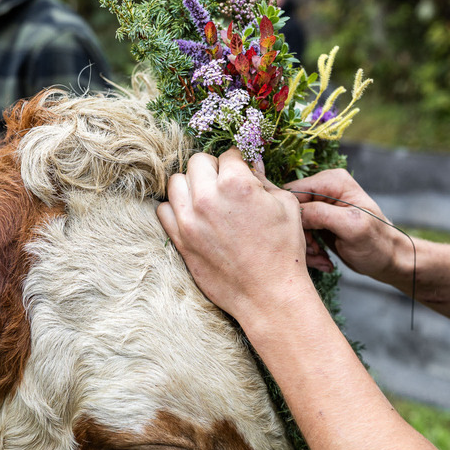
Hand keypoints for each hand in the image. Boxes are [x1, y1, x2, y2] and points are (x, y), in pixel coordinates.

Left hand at [157, 148, 310, 320]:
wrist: (268, 294)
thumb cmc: (283, 250)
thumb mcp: (285, 206)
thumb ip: (263, 180)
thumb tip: (250, 164)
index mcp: (236, 183)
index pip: (228, 154)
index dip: (238, 163)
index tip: (242, 174)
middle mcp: (207, 197)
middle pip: (197, 162)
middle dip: (212, 169)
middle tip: (225, 186)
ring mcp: (189, 220)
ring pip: (176, 182)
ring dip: (191, 186)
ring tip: (207, 199)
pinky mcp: (180, 240)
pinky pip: (163, 210)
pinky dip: (176, 209)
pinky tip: (193, 216)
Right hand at [286, 168, 405, 284]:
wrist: (388, 259)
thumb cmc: (377, 243)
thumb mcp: (352, 227)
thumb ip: (321, 214)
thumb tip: (293, 212)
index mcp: (332, 180)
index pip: (294, 192)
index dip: (295, 218)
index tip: (308, 240)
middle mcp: (323, 189)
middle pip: (292, 210)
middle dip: (300, 235)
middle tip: (316, 253)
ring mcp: (320, 205)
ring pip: (294, 225)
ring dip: (304, 246)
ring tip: (321, 259)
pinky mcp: (318, 222)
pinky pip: (300, 235)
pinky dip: (309, 250)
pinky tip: (323, 260)